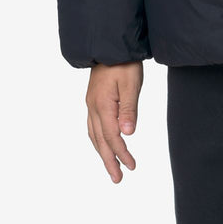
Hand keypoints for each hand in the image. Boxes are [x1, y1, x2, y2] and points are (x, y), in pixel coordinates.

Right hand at [85, 62, 143, 182]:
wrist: (110, 44)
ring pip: (94, 135)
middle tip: (117, 179)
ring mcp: (91, 104)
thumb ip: (129, 109)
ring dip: (102, 152)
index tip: (131, 166)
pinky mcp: (93, 100)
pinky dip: (98, 139)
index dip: (122, 153)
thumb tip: (127, 134)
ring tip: (111, 167)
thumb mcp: (131, 84)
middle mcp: (93, 107)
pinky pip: (93, 126)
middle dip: (109, 160)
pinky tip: (103, 143)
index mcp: (103, 105)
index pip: (112, 136)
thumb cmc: (124, 62)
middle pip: (100, 140)